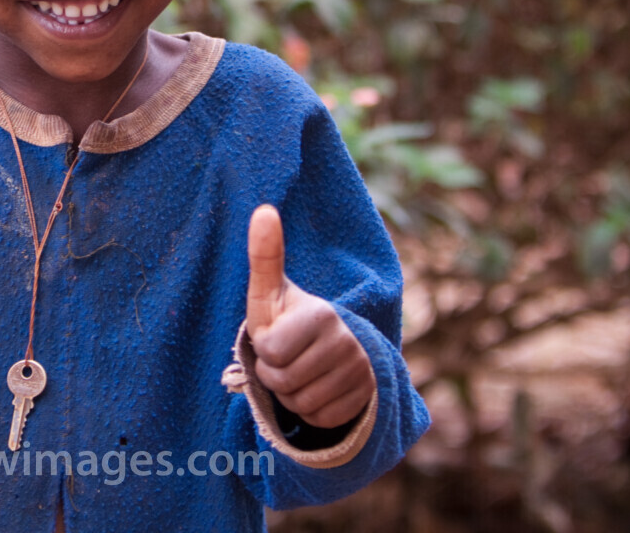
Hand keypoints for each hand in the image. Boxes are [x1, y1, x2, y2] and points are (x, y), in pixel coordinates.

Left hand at [246, 205, 372, 429]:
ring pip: (301, 404)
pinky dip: (310, 411)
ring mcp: (361, 371)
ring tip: (299, 371)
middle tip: (285, 357)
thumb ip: (264, 255)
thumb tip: (263, 209)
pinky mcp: (366, 397)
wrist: (326, 346)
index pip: (270, 352)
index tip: (273, 336)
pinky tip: (315, 388)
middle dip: (274, 375)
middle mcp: (347, 341)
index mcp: (320, 313)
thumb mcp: (269, 290)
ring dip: (290, 394)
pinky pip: (320, 419)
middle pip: (283, 381)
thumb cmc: (286, 317)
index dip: (263, 349)